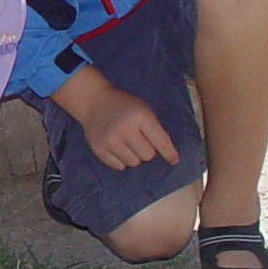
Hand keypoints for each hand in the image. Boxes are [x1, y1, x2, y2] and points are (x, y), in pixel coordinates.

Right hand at [57, 66, 179, 171]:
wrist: (94, 101)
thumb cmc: (124, 106)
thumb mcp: (143, 110)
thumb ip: (155, 130)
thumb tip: (169, 157)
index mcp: (139, 116)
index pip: (160, 141)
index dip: (169, 153)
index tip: (173, 161)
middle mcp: (124, 129)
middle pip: (148, 156)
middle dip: (147, 150)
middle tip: (139, 140)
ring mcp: (110, 140)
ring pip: (133, 163)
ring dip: (134, 156)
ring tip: (127, 143)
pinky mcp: (99, 149)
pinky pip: (119, 166)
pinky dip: (121, 160)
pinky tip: (117, 147)